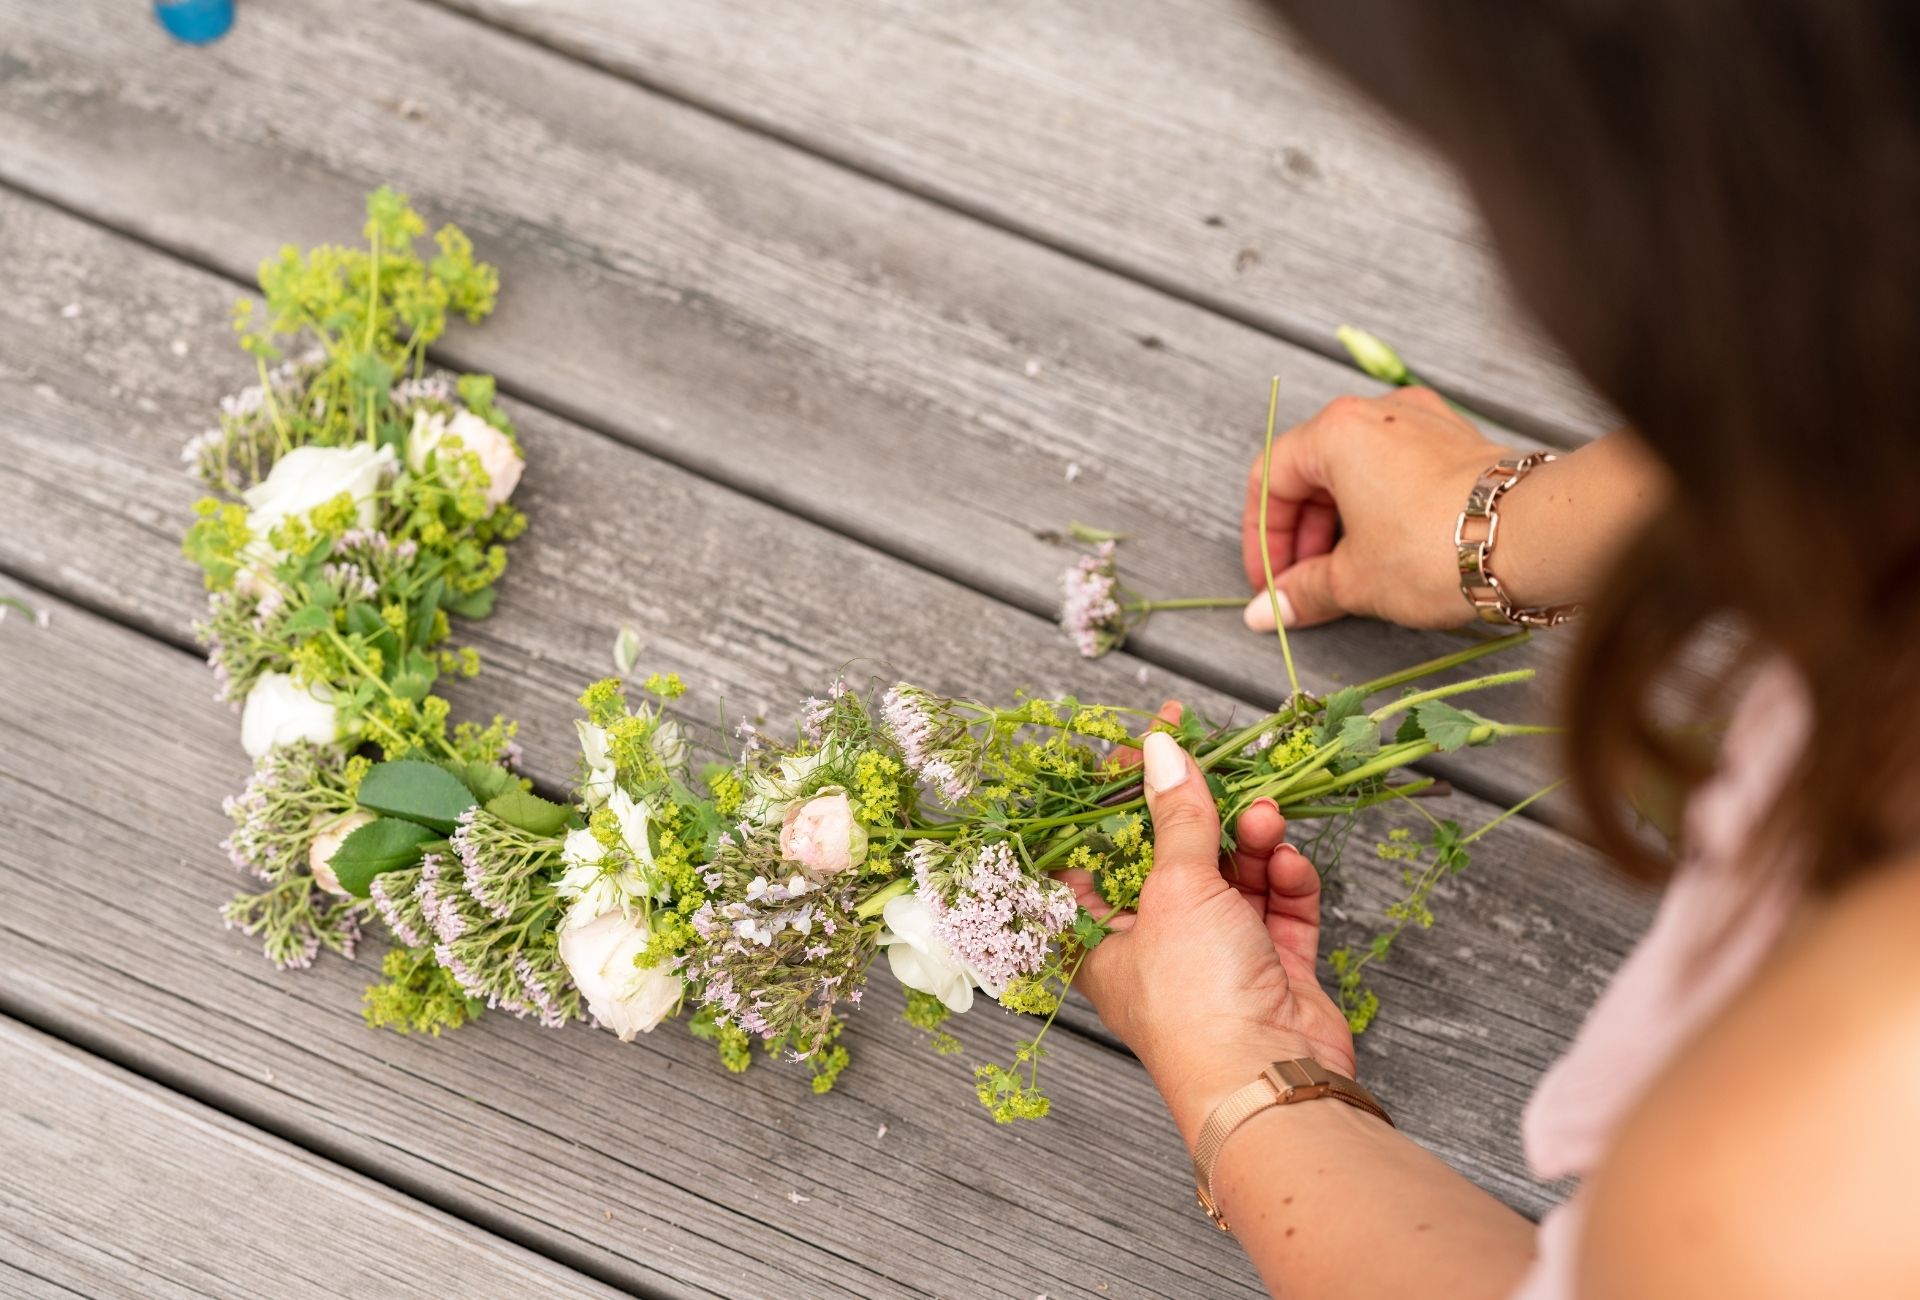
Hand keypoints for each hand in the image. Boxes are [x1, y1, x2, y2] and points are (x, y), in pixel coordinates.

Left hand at [1066, 704, 1354, 1145]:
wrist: (1268, 1078)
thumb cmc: (1194, 996)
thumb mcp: (1174, 888)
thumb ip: (1176, 814)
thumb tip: (1160, 748)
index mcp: (1101, 936)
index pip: (1099, 851)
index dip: (1118, 796)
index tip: (1145, 742)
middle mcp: (1155, 947)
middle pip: (1173, 858)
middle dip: (1202, 813)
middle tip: (1218, 759)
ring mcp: (1217, 958)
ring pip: (1232, 876)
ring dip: (1250, 842)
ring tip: (1266, 818)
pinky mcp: (1273, 968)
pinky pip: (1277, 906)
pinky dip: (1284, 880)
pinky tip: (1287, 862)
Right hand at [1242, 387, 1506, 629]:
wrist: (1535, 537)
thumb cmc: (1437, 548)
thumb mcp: (1355, 579)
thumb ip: (1304, 591)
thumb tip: (1268, 613)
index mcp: (1337, 431)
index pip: (1271, 479)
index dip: (1263, 539)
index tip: (1272, 583)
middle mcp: (1379, 413)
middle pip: (1313, 471)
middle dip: (1302, 535)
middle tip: (1305, 585)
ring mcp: (1425, 423)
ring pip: (1358, 471)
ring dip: (1340, 525)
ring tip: (1346, 576)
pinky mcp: (1460, 443)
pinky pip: (1399, 472)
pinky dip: (1380, 510)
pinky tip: (1388, 553)